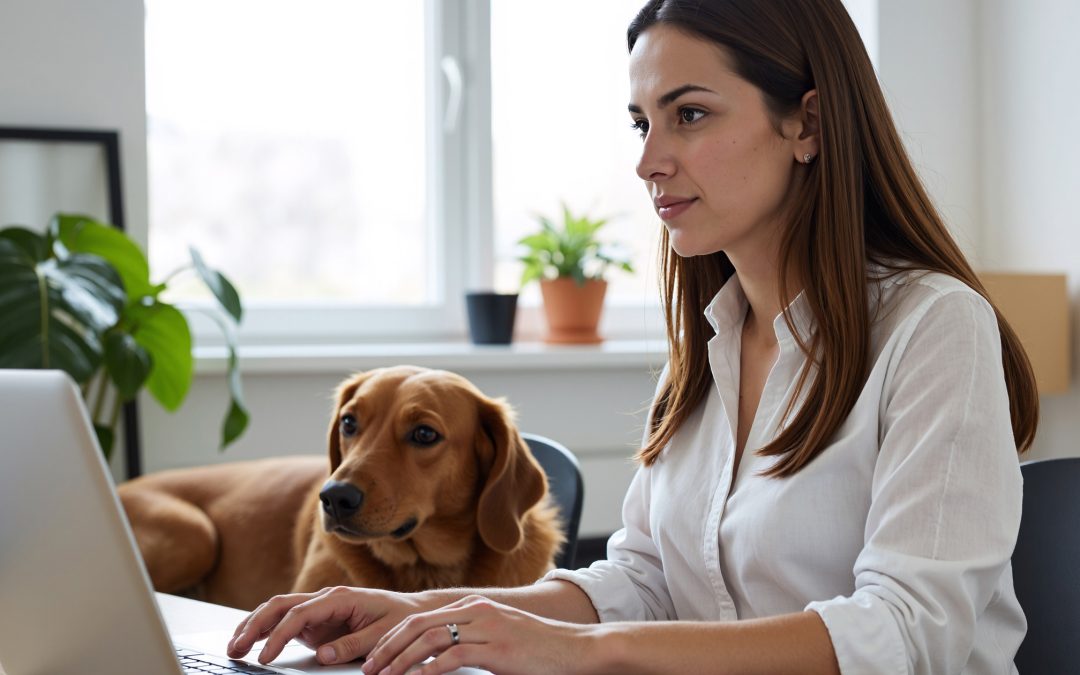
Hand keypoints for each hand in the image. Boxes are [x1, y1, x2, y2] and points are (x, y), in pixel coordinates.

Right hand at [227, 586, 424, 665]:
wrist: (412, 612)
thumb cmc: (399, 620)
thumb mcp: (381, 635)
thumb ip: (352, 644)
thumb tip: (322, 655)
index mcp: (339, 598)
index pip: (299, 614)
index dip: (279, 636)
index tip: (264, 658)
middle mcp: (325, 598)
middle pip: (280, 606)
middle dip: (254, 625)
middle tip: (235, 649)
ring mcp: (319, 608)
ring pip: (277, 610)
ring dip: (253, 625)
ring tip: (234, 646)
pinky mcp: (317, 620)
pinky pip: (285, 621)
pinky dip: (265, 629)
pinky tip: (249, 641)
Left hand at [361, 595, 596, 674]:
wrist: (577, 649)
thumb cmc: (538, 651)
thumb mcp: (498, 641)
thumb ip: (469, 643)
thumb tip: (435, 662)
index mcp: (474, 606)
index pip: (421, 618)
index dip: (392, 637)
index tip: (374, 657)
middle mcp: (477, 610)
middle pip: (418, 624)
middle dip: (388, 647)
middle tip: (368, 668)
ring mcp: (487, 627)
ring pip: (430, 638)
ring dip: (401, 660)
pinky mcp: (498, 647)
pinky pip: (454, 655)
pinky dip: (430, 669)